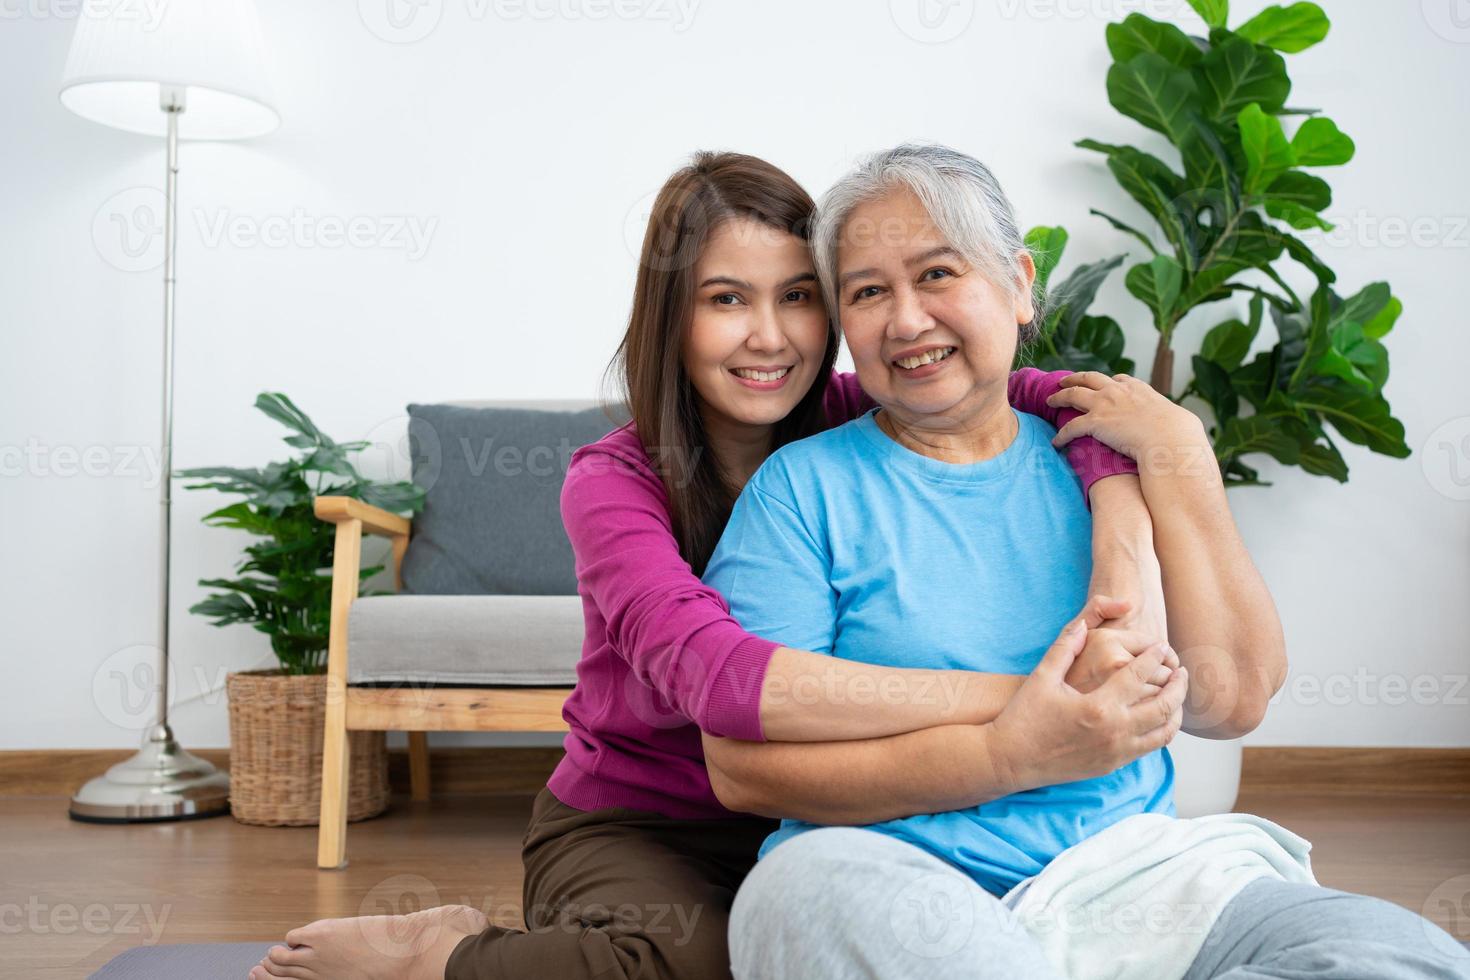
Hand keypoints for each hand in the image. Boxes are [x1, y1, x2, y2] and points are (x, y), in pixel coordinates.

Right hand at [990, 608, 1186, 792]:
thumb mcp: (1042, 677)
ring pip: (1164, 732)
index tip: (1161, 645)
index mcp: (1098, 705)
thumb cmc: (1024, 716)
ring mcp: (1116, 752)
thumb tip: (1083, 624)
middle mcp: (1114, 731)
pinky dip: (1162, 730)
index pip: (1139, 674)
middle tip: (1181, 671)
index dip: (1154, 656)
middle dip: (1178, 685)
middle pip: (1164, 705)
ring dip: (1176, 711)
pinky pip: (1150, 748)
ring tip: (1176, 695)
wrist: (1011, 760)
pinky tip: (1158, 718)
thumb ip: (1065, 647)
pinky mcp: (1112, 765)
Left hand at [1046, 372, 1206, 461]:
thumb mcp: (1176, 419)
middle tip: (1063, 381)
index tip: (1100, 384)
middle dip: (1074, 378)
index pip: (1117, 379)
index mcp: (1137, 388)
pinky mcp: (1095, 422)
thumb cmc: (1177, 432)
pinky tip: (1055, 442)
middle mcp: (1117, 390)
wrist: (1168, 437)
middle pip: (1089, 378)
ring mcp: (1104, 404)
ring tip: (1050, 400)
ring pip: (1073, 395)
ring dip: (1059, 397)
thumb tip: (1185, 428)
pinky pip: (1070, 428)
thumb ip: (1171, 419)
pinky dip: (1061, 435)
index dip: (1106, 382)